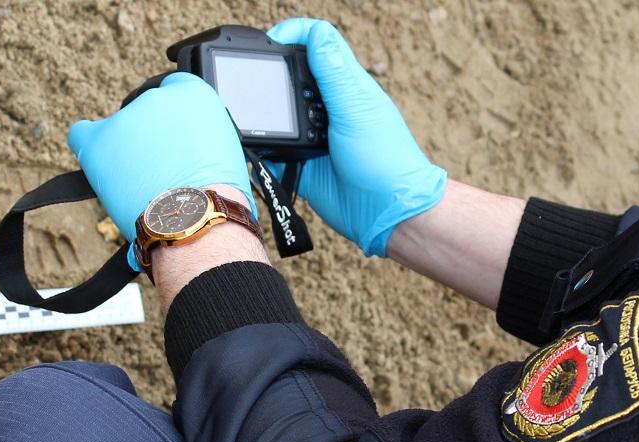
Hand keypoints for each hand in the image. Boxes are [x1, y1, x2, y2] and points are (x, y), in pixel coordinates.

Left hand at [67, 73, 255, 269]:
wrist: (196, 220)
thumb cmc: (217, 197)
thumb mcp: (223, 149)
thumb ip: (199, 135)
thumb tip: (186, 145)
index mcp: (194, 93)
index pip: (173, 91)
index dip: (170, 119)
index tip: (170, 138)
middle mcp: (158, 97)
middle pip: (144, 111)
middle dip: (148, 137)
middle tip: (159, 169)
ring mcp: (126, 117)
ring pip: (118, 130)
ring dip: (125, 151)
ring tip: (140, 185)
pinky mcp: (99, 140)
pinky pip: (82, 135)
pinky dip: (90, 149)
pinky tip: (100, 166)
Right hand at [267, 18, 446, 256]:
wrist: (385, 212)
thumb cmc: (385, 157)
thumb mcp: (358, 106)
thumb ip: (334, 71)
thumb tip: (313, 33)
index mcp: (342, 84)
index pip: (315, 44)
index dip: (292, 34)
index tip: (269, 41)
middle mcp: (324, 107)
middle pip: (288, 78)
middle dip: (269, 78)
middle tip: (253, 86)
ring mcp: (310, 137)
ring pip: (274, 117)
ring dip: (263, 118)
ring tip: (254, 121)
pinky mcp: (299, 166)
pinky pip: (269, 155)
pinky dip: (259, 154)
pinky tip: (252, 152)